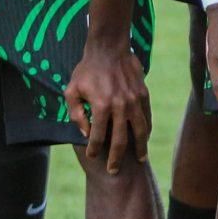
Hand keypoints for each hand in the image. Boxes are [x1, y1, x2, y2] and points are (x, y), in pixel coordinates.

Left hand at [67, 39, 151, 167]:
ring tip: (139, 159)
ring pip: (139, 130)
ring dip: (139, 148)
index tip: (92, 156)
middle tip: (114, 171)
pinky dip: (146, 129)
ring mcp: (134, 100)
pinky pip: (146, 116)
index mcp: (101, 106)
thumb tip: (84, 132)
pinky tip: (144, 138)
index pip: (97, 136)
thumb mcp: (71, 90)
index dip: (93, 149)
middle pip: (120, 140)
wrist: (109, 48)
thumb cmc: (87, 69)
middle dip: (116, 158)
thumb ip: (76, 114)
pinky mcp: (143, 94)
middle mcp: (119, 105)